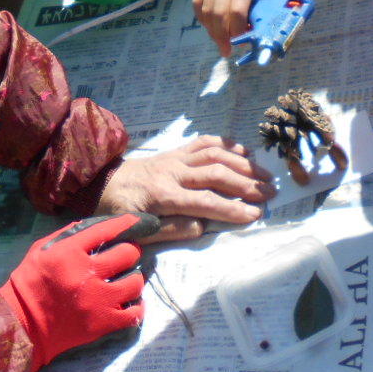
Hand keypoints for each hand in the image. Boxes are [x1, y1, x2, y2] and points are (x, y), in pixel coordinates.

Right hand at [0, 212, 151, 371]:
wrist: (23, 324)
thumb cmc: (31, 283)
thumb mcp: (42, 249)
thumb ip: (68, 235)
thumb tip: (96, 227)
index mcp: (69, 253)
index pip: (105, 230)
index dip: (126, 224)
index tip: (136, 222)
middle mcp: (86, 275)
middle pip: (127, 254)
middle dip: (130, 251)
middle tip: (126, 255)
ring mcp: (97, 300)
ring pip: (134, 283)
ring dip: (133, 279)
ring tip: (126, 280)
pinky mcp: (102, 323)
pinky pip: (134, 313)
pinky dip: (136, 307)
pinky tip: (129, 302)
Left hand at [97, 135, 274, 241]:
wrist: (102, 182)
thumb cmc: (120, 211)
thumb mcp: (138, 228)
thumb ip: (170, 229)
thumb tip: (202, 227)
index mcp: (162, 195)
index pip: (204, 202)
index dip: (231, 209)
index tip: (254, 215)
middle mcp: (172, 172)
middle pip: (215, 174)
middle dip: (246, 184)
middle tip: (270, 194)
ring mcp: (175, 157)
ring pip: (215, 154)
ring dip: (243, 163)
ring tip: (265, 175)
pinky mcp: (176, 150)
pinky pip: (204, 141)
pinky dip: (227, 144)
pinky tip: (245, 151)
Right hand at [193, 0, 281, 57]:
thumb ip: (268, 5)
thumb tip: (263, 29)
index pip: (238, 10)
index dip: (239, 29)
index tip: (243, 41)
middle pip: (219, 13)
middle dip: (222, 36)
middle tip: (226, 51)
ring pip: (206, 9)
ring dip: (211, 29)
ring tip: (219, 43)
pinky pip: (199, 1)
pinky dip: (202, 17)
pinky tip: (209, 27)